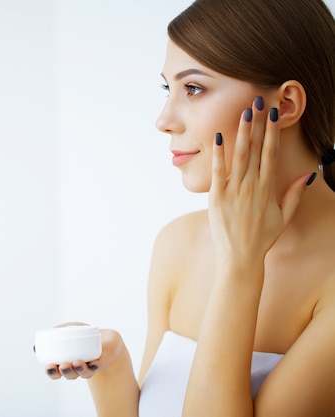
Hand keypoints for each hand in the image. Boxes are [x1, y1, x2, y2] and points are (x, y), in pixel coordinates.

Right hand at [44, 327, 124, 380]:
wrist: (105, 338)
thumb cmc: (82, 335)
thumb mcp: (65, 332)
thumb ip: (51, 336)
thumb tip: (35, 347)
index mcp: (66, 363)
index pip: (57, 373)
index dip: (52, 373)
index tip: (49, 366)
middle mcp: (77, 369)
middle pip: (70, 375)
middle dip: (65, 372)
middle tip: (62, 365)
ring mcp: (90, 366)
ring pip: (84, 373)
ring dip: (79, 370)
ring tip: (76, 363)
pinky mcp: (103, 362)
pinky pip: (99, 366)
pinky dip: (95, 366)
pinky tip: (93, 364)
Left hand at [208, 98, 313, 264]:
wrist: (240, 257)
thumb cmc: (262, 237)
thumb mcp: (284, 216)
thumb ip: (295, 194)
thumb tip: (310, 174)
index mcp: (268, 189)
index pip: (271, 153)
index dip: (273, 132)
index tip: (274, 114)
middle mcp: (252, 187)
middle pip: (256, 149)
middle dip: (258, 124)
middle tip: (258, 102)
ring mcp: (234, 191)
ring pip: (239, 156)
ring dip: (241, 132)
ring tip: (243, 112)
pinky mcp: (217, 198)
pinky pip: (218, 172)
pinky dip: (218, 154)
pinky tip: (219, 137)